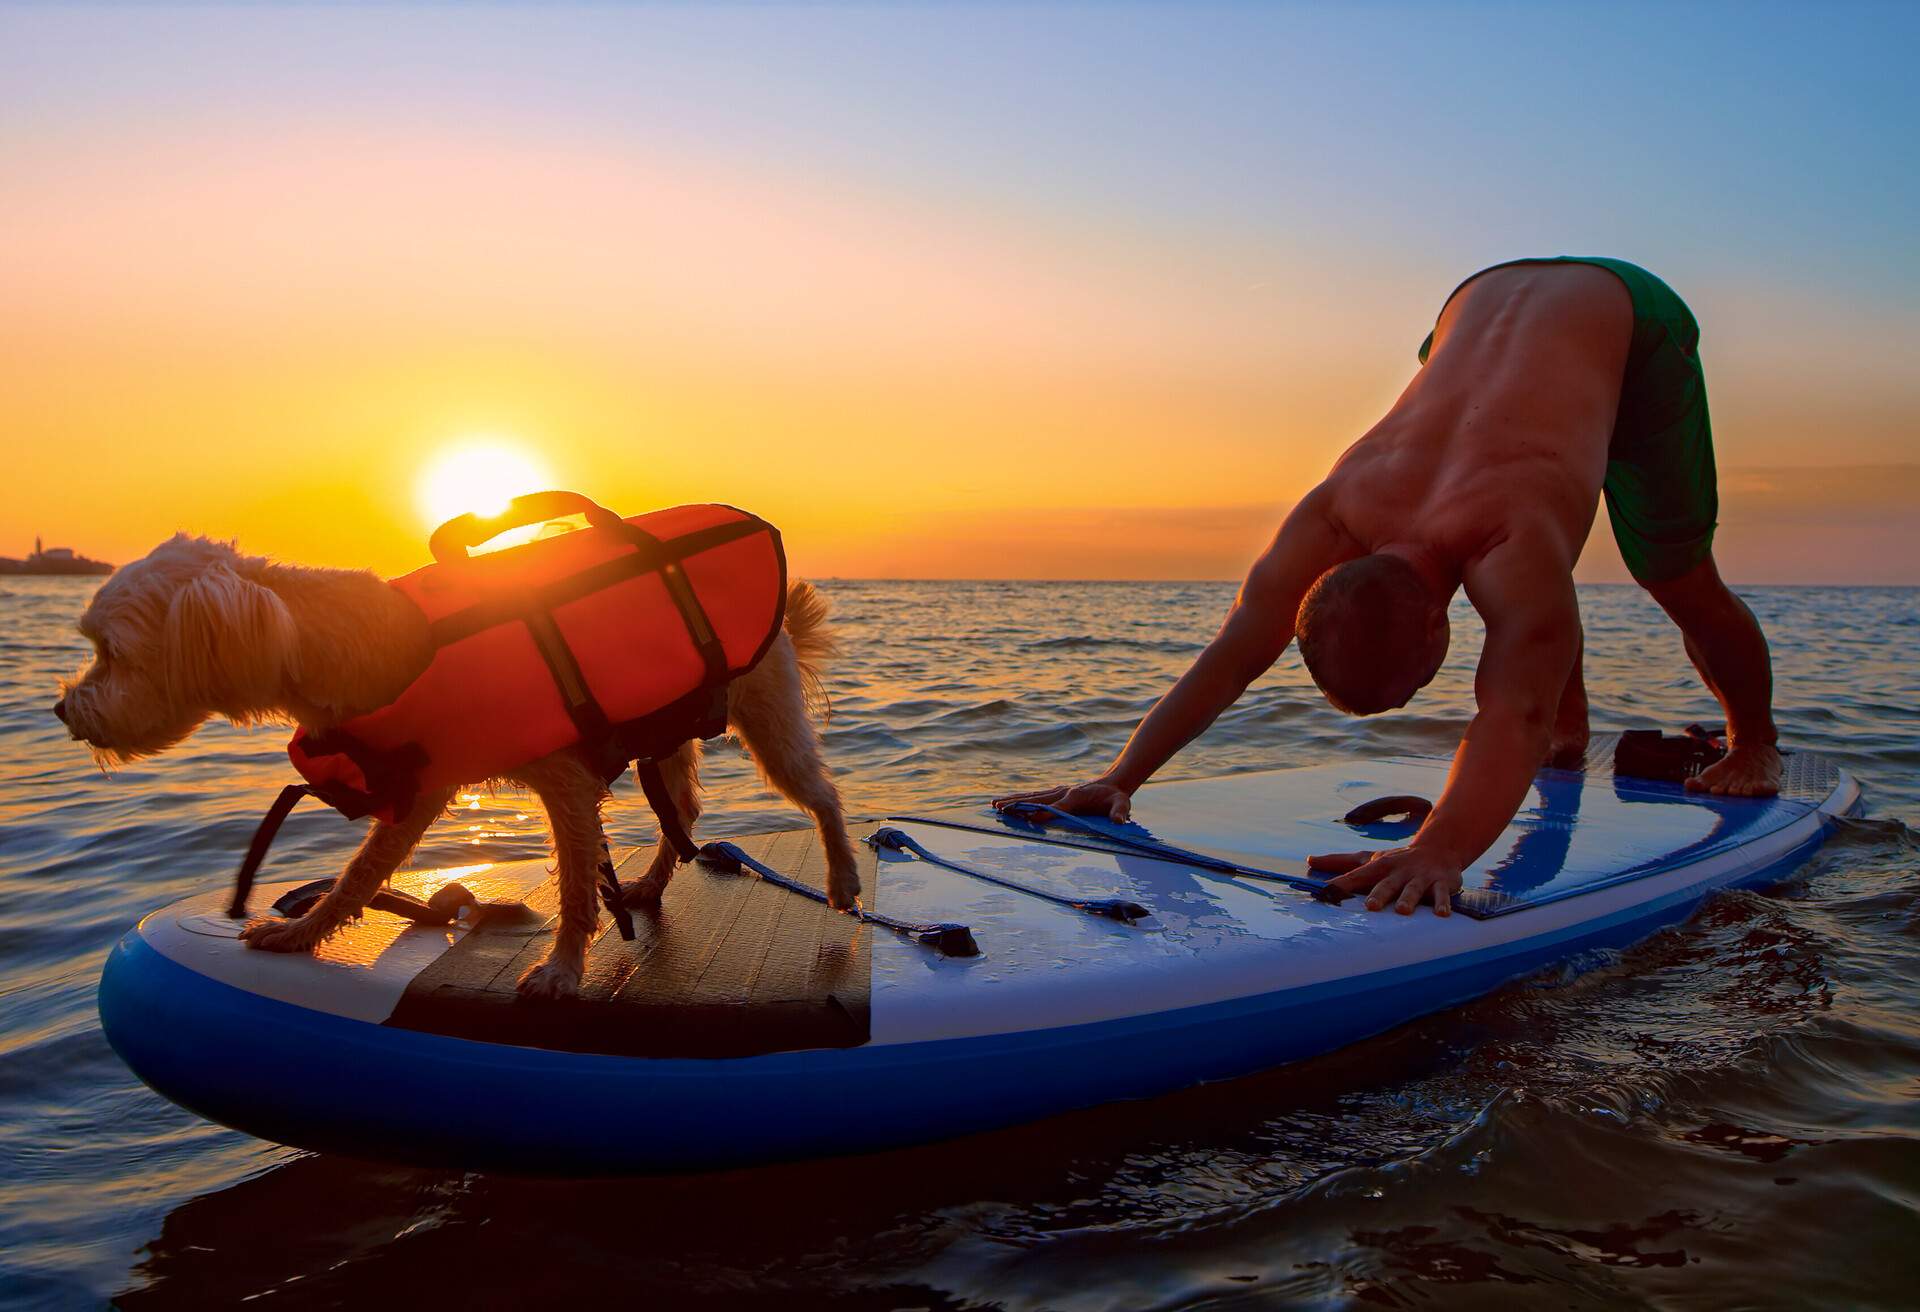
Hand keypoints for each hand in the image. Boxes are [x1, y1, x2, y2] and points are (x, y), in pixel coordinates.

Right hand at [992, 778, 1132, 823]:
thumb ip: (1120, 813)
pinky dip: (1020, 799)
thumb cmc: (1116, 798)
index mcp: (1075, 798)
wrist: (1113, 783)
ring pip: (1031, 796)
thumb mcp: (1122, 805)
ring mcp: (1058, 792)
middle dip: (1018, 804)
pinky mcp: (1056, 794)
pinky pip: (1034, 797)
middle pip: (1036, 799)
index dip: (1045, 813)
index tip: (1030, 818)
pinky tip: (1007, 803)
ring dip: (1013, 800)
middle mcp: (1063, 793)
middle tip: (1000, 808)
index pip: (1057, 807)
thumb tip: (1119, 822)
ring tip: (994, 804)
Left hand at [1307, 845, 1464, 915]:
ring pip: (1413, 889)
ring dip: (1408, 899)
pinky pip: (1443, 895)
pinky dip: (1443, 904)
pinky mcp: (1441, 883)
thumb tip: (1310, 860)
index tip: (1326, 893)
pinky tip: (1442, 915)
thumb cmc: (1397, 861)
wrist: (1438, 849)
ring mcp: (1420, 877)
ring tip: (1403, 912)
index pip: (1357, 875)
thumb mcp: (1369, 859)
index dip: (1342, 884)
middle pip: (1386, 884)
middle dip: (1379, 894)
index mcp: (1378, 866)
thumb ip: (1340, 862)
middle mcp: (1398, 871)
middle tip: (1370, 907)